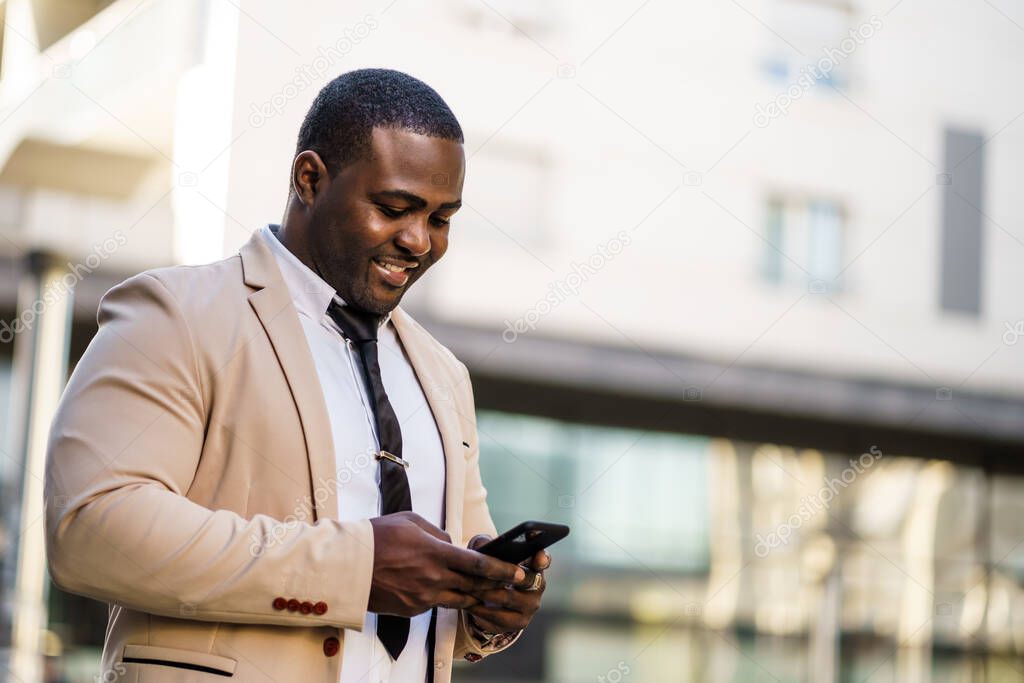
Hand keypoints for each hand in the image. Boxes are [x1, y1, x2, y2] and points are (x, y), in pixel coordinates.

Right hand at [367, 512, 525, 616]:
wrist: (346, 566)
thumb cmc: (377, 537)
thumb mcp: (411, 522)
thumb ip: (437, 533)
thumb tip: (450, 544)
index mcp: (436, 553)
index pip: (478, 564)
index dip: (501, 569)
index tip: (518, 572)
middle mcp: (433, 578)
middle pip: (475, 586)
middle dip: (496, 586)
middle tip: (512, 585)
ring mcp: (423, 597)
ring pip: (459, 600)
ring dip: (475, 596)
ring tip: (487, 592)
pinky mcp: (412, 610)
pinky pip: (436, 604)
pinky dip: (444, 597)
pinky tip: (446, 591)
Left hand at [463, 534, 549, 633]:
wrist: (489, 600)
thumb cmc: (491, 569)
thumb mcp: (487, 552)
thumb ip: (487, 544)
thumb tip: (483, 545)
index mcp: (534, 564)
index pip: (543, 560)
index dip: (542, 558)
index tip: (537, 556)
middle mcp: (537, 585)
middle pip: (526, 579)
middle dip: (502, 575)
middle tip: (484, 572)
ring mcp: (530, 605)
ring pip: (508, 598)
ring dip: (486, 592)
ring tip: (469, 587)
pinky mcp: (519, 622)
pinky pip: (499, 616)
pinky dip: (482, 609)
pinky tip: (469, 603)